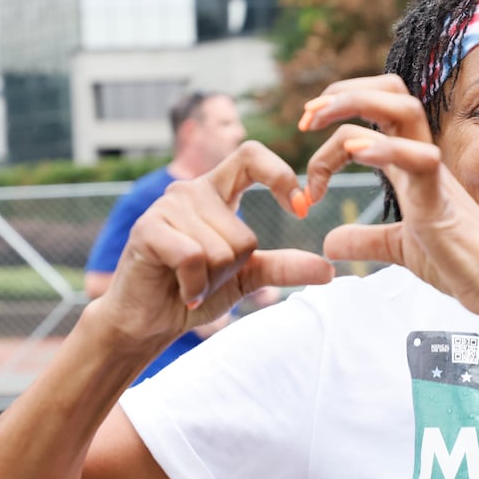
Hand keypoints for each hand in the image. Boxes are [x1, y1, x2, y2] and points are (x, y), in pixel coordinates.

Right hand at [93, 141, 334, 346]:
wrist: (147, 321)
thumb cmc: (194, 290)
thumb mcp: (247, 276)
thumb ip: (285, 266)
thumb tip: (330, 270)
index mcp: (217, 192)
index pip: (252, 156)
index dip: (281, 175)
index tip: (301, 209)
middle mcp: (191, 191)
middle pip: (244, 235)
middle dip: (233, 270)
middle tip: (205, 276)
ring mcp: (167, 207)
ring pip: (221, 251)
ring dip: (210, 280)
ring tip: (189, 281)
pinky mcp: (147, 229)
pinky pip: (194, 258)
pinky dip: (193, 285)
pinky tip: (182, 290)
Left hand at [299, 74, 478, 328]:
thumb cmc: (465, 264)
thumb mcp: (402, 249)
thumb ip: (368, 240)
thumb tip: (331, 243)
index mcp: (412, 166)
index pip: (376, 114)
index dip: (335, 119)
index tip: (305, 150)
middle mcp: (423, 159)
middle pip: (392, 92)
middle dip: (343, 92)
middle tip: (305, 118)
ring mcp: (435, 175)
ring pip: (404, 109)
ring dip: (353, 105)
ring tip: (315, 123)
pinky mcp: (442, 202)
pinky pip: (418, 159)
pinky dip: (383, 150)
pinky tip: (354, 153)